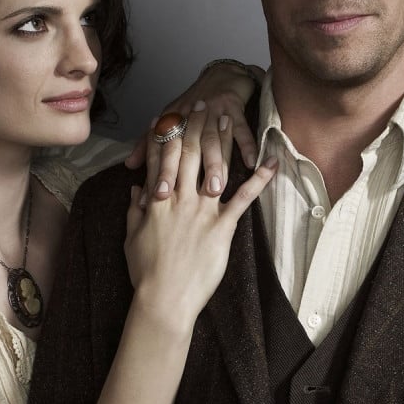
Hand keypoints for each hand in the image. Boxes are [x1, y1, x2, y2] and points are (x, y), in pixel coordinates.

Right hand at [123, 101, 276, 326]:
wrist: (164, 300)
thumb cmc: (146, 273)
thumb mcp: (132, 237)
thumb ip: (134, 209)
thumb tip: (137, 187)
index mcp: (155, 201)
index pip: (160, 158)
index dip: (167, 133)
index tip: (172, 114)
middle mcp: (178, 200)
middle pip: (187, 153)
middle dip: (194, 125)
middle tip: (202, 103)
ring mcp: (201, 212)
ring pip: (213, 167)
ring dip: (222, 139)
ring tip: (228, 115)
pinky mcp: (222, 227)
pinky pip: (243, 199)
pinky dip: (259, 180)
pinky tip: (271, 163)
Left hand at [126, 60, 262, 201]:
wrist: (222, 74)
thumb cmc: (194, 102)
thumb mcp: (170, 119)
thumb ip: (148, 144)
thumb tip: (130, 166)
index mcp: (172, 121)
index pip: (162, 150)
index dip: (158, 172)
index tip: (154, 196)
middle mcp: (189, 116)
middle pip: (184, 147)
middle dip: (180, 172)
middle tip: (178, 198)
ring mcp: (212, 111)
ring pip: (211, 140)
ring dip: (214, 164)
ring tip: (215, 188)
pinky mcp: (234, 107)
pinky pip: (242, 129)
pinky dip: (247, 145)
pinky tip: (252, 163)